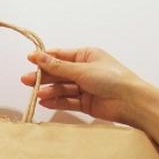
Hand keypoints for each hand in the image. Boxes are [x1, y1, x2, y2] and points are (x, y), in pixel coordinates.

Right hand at [20, 47, 145, 126]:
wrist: (132, 102)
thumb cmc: (112, 79)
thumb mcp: (81, 69)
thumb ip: (57, 66)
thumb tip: (36, 56)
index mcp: (86, 56)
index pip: (60, 56)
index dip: (44, 58)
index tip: (29, 60)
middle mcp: (85, 71)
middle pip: (59, 73)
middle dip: (43, 76)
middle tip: (26, 80)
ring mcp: (85, 87)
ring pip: (62, 88)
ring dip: (49, 90)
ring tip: (37, 94)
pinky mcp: (86, 103)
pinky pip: (68, 101)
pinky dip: (57, 101)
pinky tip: (45, 102)